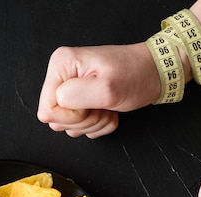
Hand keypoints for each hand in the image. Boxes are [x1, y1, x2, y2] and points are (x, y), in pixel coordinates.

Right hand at [36, 43, 160, 137]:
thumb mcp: (107, 87)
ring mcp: (70, 89)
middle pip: (57, 120)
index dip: (71, 116)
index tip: (91, 105)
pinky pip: (80, 126)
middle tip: (102, 106)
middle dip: (83, 121)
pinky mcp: (80, 101)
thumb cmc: (136, 75)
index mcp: (61, 65)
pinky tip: (108, 109)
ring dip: (93, 124)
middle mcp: (62, 75)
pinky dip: (98, 124)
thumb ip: (76, 97)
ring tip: (107, 106)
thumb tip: (55, 106)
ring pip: (69, 126)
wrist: (153, 72)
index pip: (47, 110)